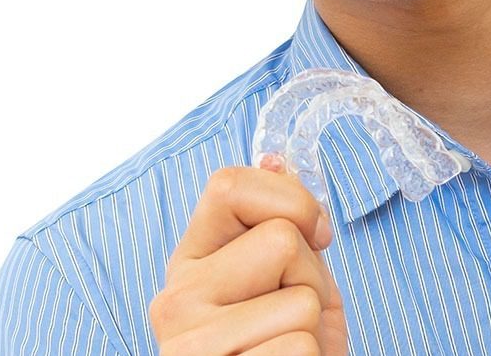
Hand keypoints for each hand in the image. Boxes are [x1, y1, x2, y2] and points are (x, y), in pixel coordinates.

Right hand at [150, 159, 347, 354]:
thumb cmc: (289, 348)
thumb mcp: (292, 279)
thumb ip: (281, 222)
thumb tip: (274, 155)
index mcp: (190, 261)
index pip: (228, 184)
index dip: (290, 198)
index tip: (315, 234)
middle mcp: (174, 299)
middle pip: (282, 241)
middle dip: (313, 279)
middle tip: (295, 319)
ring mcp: (187, 347)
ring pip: (302, 303)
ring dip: (316, 334)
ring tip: (289, 354)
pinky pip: (301, 350)